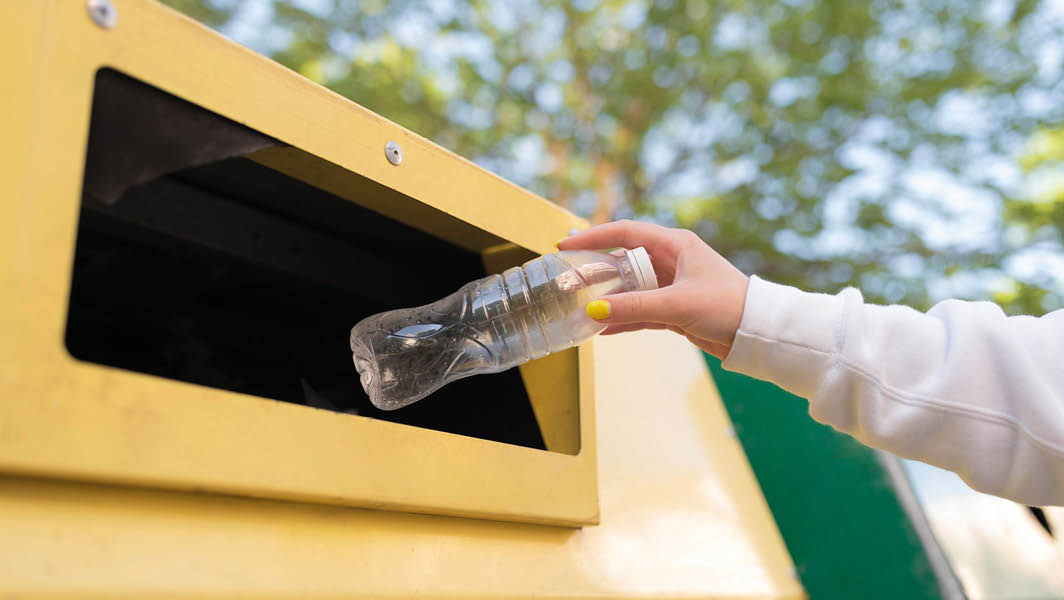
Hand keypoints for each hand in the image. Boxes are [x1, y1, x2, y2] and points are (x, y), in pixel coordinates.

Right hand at [558, 220, 749, 358]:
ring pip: (631, 288)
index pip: (625, 233)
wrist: (757, 333)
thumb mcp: (678, 304)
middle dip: (596, 271)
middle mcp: (672, 261)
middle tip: (568, 281)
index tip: (566, 244)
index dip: (594, 237)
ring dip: (609, 299)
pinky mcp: (675, 309)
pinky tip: (604, 329)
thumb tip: (595, 310)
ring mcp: (672, 285)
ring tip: (580, 308)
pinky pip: (641, 310)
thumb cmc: (727, 306)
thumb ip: (635, 307)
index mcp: (675, 245)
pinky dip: (624, 319)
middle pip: (624, 261)